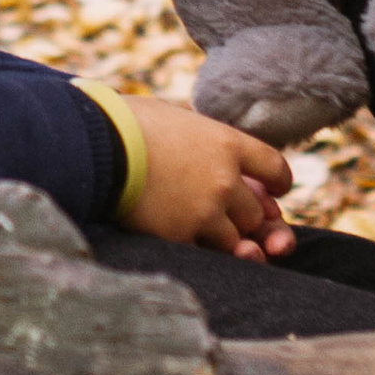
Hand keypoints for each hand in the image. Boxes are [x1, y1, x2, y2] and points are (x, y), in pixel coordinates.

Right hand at [123, 95, 296, 258]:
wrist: (96, 143)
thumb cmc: (130, 121)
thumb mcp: (178, 117)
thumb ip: (204, 138)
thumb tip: (213, 148)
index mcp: (228, 143)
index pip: (276, 169)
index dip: (277, 185)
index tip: (273, 192)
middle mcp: (225, 179)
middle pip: (257, 214)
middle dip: (247, 219)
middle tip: (229, 216)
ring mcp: (205, 212)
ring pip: (236, 242)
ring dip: (223, 240)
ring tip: (202, 229)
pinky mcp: (180, 237)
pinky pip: (205, 257)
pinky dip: (199, 252)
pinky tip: (184, 240)